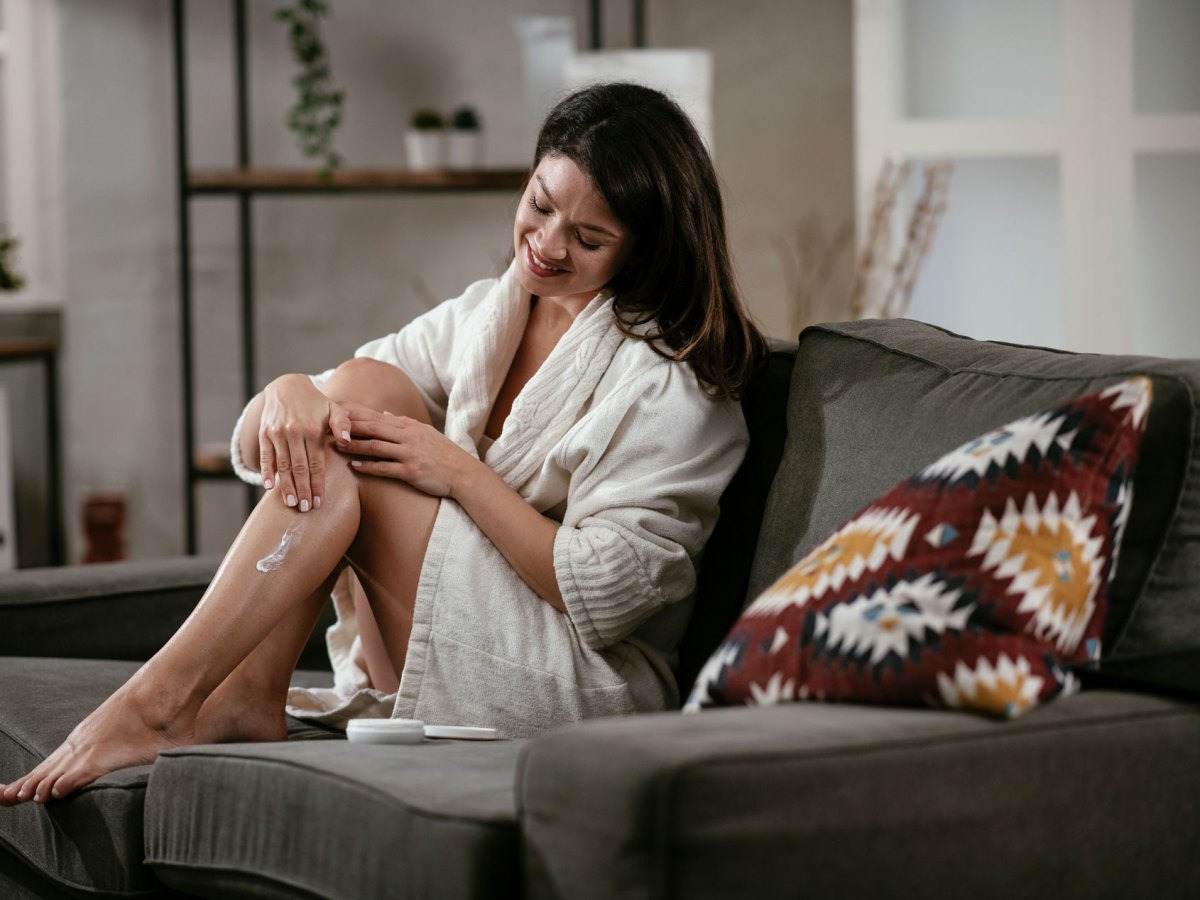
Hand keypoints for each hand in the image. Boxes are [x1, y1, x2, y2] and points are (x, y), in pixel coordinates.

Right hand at [259, 374, 352, 510]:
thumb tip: (347, 441)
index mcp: (314, 430)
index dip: (318, 484)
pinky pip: (266, 455)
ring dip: (286, 486)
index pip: (317, 464)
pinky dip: (267, 471)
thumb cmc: (316, 403)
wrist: (287, 386)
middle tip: (305, 509)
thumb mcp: (334, 408)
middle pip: (299, 468)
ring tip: (291, 503)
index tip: (320, 502)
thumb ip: (342, 424)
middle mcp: (295, 432)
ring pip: (283, 465)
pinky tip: (269, 487)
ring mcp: (278, 433)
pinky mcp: (264, 433)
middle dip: (303, 490)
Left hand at [339, 403, 472, 497]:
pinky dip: (368, 466)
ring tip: (337, 446)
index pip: (378, 416)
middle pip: (373, 428)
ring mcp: (410, 454)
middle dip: (350, 427)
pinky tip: (354, 466)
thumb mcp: (426, 433)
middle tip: (328, 426)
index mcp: (410, 426)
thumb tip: (387, 414)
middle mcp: (409, 436)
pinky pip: (385, 468)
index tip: (336, 411)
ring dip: (355, 445)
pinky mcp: (411, 471)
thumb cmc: (443, 454)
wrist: (463, 473)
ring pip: (376, 446)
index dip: (356, 414)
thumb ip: (404, 424)